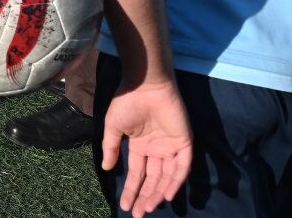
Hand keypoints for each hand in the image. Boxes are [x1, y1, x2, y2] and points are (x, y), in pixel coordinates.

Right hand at [101, 79, 192, 217]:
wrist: (145, 85)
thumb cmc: (126, 102)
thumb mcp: (113, 127)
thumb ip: (111, 148)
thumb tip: (108, 169)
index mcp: (139, 146)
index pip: (137, 174)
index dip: (130, 189)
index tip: (123, 205)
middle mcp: (156, 150)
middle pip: (152, 179)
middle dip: (144, 197)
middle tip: (137, 214)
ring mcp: (170, 148)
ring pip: (166, 177)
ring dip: (158, 193)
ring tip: (148, 208)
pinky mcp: (183, 143)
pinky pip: (181, 167)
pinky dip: (175, 181)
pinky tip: (166, 194)